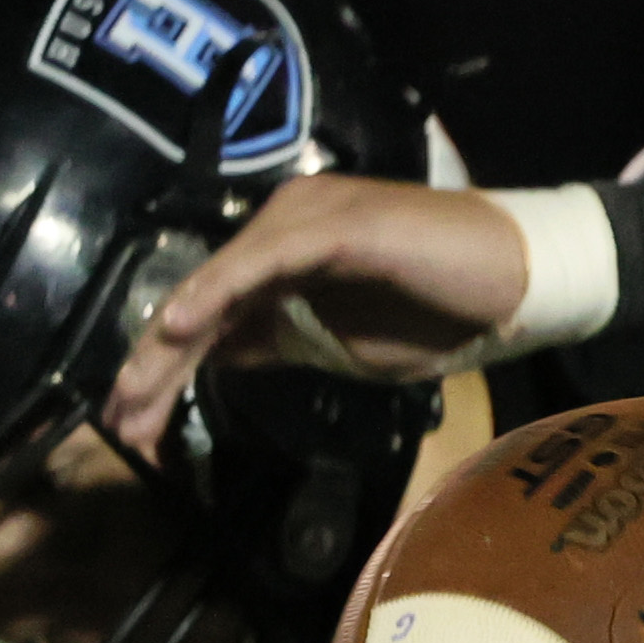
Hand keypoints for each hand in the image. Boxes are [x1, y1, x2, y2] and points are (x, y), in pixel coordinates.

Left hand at [104, 174, 528, 457]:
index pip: (213, 310)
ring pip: (221, 280)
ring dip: (173, 340)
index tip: (138, 425)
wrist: (523, 279)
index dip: (169, 368)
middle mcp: (288, 223)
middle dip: (155, 364)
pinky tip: (182, 330)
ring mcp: (310, 217)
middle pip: (203, 296)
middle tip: (120, 424)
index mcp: (288, 251)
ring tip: (137, 392)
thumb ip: (282, 340)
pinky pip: (264, 261)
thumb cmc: (447, 311)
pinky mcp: (338, 224)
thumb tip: (220, 357)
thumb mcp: (346, 344)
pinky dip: (219, 293)